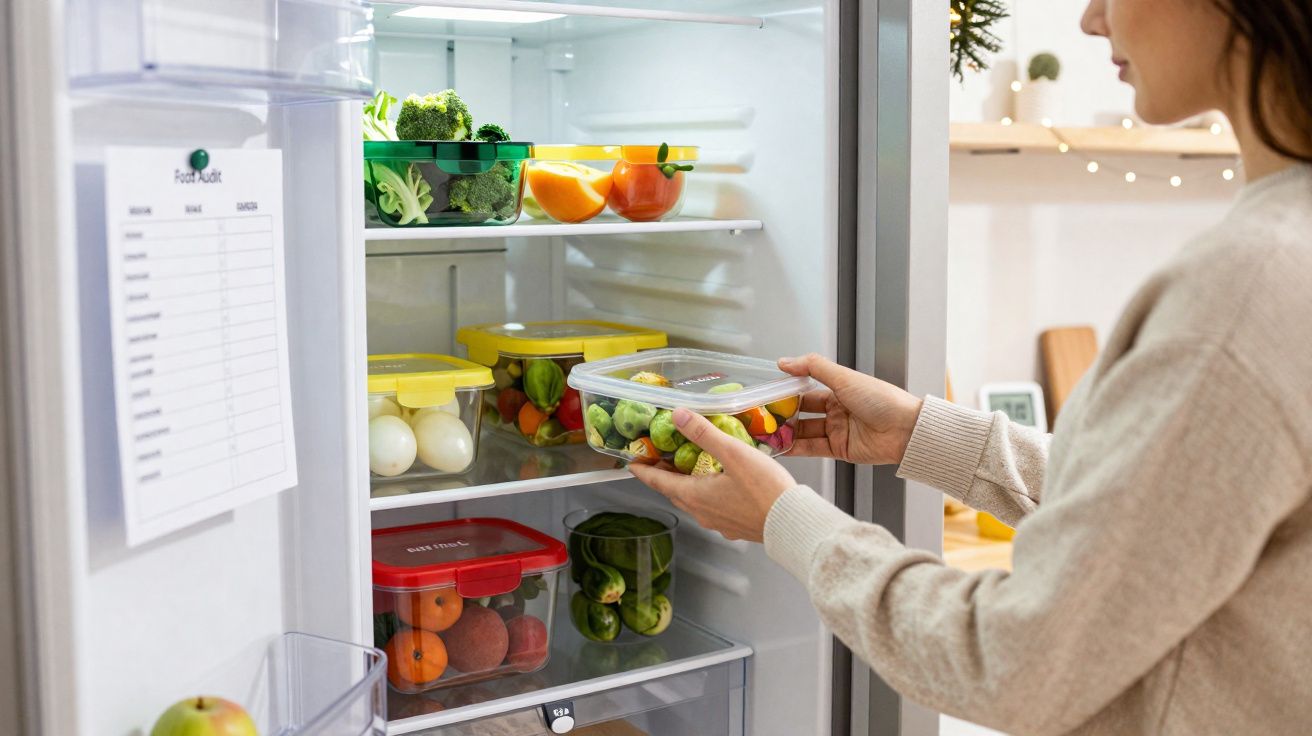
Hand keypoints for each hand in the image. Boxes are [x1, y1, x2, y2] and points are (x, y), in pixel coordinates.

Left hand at [629, 408, 796, 542]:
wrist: (792, 523)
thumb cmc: (764, 489)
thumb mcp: (732, 453)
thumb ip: (704, 434)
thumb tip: (677, 414)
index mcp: (695, 495)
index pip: (658, 482)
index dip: (643, 470)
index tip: (632, 463)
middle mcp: (702, 513)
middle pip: (674, 492)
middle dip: (664, 475)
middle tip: (660, 459)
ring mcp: (719, 523)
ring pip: (693, 502)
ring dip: (686, 485)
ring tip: (689, 467)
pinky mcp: (736, 527)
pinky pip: (713, 509)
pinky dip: (707, 495)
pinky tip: (720, 486)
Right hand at [778, 353, 923, 465]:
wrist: (907, 430)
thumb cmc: (882, 399)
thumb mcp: (844, 378)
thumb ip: (813, 367)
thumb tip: (784, 362)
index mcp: (838, 391)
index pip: (805, 391)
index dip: (786, 393)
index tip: (766, 396)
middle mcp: (836, 411)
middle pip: (802, 413)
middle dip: (782, 416)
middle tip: (760, 418)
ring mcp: (837, 431)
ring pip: (804, 432)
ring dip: (786, 433)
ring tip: (765, 434)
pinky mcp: (840, 450)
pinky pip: (813, 449)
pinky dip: (796, 449)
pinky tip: (780, 448)